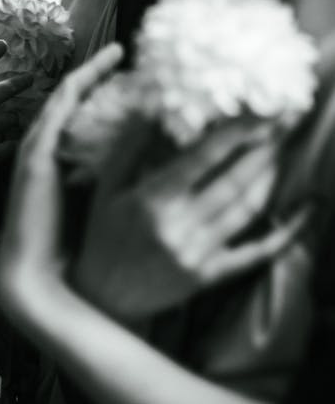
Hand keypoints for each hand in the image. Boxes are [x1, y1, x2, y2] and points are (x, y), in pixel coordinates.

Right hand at [0, 44, 123, 305]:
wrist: (35, 278)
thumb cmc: (66, 248)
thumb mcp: (90, 202)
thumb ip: (101, 175)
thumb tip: (144, 160)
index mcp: (52, 158)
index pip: (74, 111)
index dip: (95, 86)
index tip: (124, 70)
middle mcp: (41, 146)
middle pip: (69, 97)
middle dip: (93, 72)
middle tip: (120, 51)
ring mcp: (35, 147)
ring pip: (65, 96)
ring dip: (90, 72)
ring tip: (116, 52)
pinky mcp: (36, 153)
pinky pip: (61, 106)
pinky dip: (82, 83)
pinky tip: (105, 67)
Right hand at [73, 117, 308, 321]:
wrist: (102, 298)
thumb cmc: (102, 236)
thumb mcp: (107, 188)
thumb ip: (130, 147)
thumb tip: (152, 108)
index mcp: (152, 201)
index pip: (202, 159)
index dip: (235, 133)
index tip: (258, 112)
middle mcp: (180, 227)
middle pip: (233, 182)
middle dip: (263, 148)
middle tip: (284, 120)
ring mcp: (198, 254)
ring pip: (246, 210)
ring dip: (269, 177)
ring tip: (283, 149)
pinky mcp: (210, 276)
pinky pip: (254, 254)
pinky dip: (282, 234)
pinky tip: (304, 214)